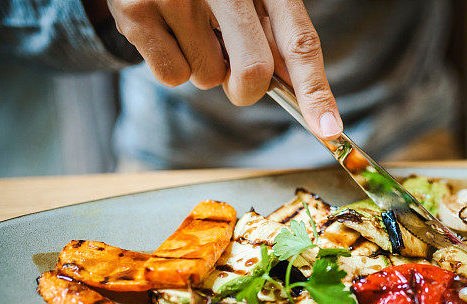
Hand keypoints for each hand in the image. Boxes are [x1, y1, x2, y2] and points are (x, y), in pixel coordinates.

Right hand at [105, 0, 342, 139]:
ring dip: (206, 69)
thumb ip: (277, 38)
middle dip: (247, 88)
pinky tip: (168, 33)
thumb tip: (306, 98)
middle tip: (233, 71)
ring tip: (192, 29)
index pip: (300, 41)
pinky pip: (173, 76)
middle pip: (254, 71)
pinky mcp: (137, 12)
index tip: (329, 130)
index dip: (316, 90)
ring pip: (210, 78)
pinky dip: (174, 67)